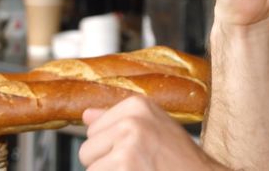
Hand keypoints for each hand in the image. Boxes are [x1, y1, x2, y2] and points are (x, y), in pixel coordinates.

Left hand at [78, 96, 219, 170]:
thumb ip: (117, 120)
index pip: (94, 129)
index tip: (139, 152)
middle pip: (87, 150)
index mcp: (137, 105)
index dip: (111, 148)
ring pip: (91, 169)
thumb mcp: (155, 129)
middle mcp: (132, 120)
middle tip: (139, 166)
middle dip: (107, 164)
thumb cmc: (182, 161)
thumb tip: (86, 115)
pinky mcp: (124, 164)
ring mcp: (128, 143)